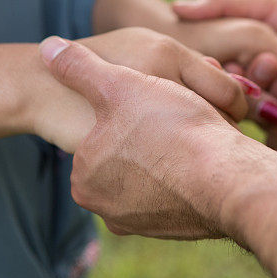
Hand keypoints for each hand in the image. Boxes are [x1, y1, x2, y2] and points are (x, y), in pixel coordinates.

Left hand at [40, 36, 243, 238]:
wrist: (228, 180)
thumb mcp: (118, 85)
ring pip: (155, 171)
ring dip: (171, 152)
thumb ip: (78, 67)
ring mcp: (140, 222)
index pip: (102, 131)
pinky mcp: (173, 230)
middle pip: (128, 154)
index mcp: (84, 175)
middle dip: (150, 133)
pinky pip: (176, 190)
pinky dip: (187, 174)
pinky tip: (203, 158)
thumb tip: (48, 48)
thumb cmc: (171, 128)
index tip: (152, 102)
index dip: (131, 108)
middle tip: (176, 119)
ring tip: (193, 135)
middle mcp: (105, 207)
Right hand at [170, 17, 276, 156]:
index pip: (224, 84)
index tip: (232, 61)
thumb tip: (176, 7)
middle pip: (243, 106)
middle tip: (271, 62)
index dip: (227, 76)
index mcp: (249, 70)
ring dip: (275, 107)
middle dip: (256, 87)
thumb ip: (221, 3)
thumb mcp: (263, 5)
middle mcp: (263, 96)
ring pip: (264, 126)